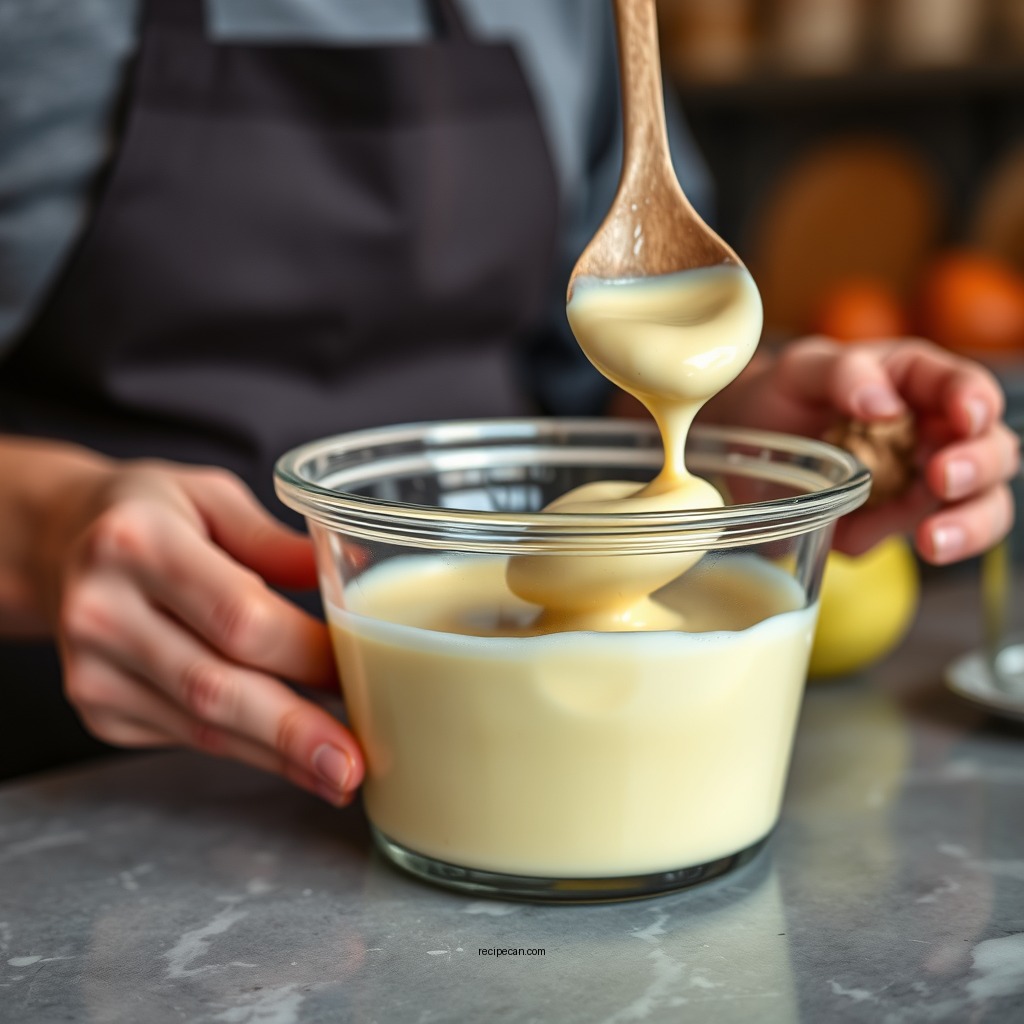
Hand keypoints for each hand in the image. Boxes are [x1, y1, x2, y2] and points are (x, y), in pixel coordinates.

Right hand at [41, 460, 363, 804]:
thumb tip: (354, 574)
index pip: (238, 615)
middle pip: (215, 685)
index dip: (306, 654)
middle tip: (353, 763)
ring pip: (201, 725)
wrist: (58, 542)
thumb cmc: (152, 513)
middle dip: (293, 731)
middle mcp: (102, 610)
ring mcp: (92, 669)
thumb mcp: (211, 497)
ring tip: (339, 773)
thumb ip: (275, 541)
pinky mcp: (98, 709)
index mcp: (138, 541)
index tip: (366, 671)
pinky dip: (246, 748)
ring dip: (277, 756)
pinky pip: (186, 736)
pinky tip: (290, 756)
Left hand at [703, 337, 1018, 562]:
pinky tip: (925, 546)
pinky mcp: (908, 520)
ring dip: (971, 521)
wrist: (746, 448)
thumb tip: (883, 403)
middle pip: (991, 446)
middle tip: (940, 477)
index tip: (966, 417)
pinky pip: (946, 536)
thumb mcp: (800, 370)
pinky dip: (946, 544)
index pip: (963, 385)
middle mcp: (936, 428)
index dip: (974, 399)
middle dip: (978, 463)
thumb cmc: (781, 396)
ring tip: (934, 538)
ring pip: (984, 500)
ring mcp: (928, 478)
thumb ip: (843, 372)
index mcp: (916, 379)